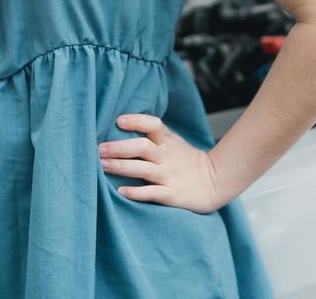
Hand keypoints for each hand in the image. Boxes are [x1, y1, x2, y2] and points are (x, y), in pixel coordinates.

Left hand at [97, 113, 226, 214]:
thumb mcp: (175, 142)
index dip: (136, 121)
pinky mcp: (172, 195)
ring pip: (143, 169)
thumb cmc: (188, 161)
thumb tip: (122, 124)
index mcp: (167, 142)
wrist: (216, 182)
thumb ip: (154, 134)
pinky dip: (136, 192)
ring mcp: (169, 176)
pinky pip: (152, 193)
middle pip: (143, 146)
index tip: (118, 121)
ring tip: (103, 166)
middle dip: (119, 147)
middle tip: (99, 149)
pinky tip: (121, 191)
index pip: (153, 125)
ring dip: (121, 167)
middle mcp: (167, 157)